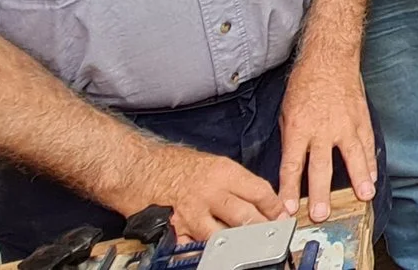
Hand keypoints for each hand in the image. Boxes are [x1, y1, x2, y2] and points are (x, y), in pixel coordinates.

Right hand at [116, 142, 284, 242]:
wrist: (135, 167)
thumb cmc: (169, 164)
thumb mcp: (209, 162)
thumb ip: (233, 181)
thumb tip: (257, 197)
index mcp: (223, 172)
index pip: (260, 191)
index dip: (275, 207)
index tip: (283, 216)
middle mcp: (211, 193)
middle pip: (248, 216)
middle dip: (265, 229)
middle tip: (276, 237)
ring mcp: (193, 214)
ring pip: (226, 235)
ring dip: (241, 244)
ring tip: (252, 249)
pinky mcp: (178, 229)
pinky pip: (197, 247)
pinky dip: (207, 252)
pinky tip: (217, 254)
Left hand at [277, 52, 378, 222]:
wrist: (330, 57)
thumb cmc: (305, 83)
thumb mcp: (287, 111)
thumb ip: (292, 139)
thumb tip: (294, 165)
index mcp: (299, 127)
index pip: (292, 164)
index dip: (290, 189)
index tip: (289, 208)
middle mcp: (322, 129)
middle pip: (321, 167)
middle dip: (321, 193)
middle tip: (322, 213)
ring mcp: (345, 124)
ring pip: (352, 157)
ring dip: (358, 179)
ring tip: (363, 197)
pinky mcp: (361, 119)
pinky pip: (366, 145)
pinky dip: (370, 162)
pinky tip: (372, 177)